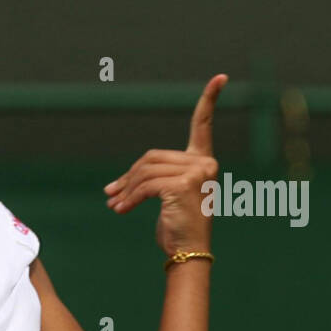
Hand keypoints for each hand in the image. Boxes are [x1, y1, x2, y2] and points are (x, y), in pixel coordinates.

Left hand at [103, 73, 226, 256]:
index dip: (209, 101)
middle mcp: (204, 163)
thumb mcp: (165, 197)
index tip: (220, 78)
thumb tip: (115, 184)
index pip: (203, 126)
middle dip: (128, 176)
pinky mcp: (183, 184)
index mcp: (202, 161)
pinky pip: (146, 185)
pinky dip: (129, 198)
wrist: (188, 252)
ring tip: (114, 205)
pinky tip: (120, 210)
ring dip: (125, 190)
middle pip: (153, 157)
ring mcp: (196, 172)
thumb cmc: (177, 227)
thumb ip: (151, 180)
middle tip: (110, 194)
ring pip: (146, 171)